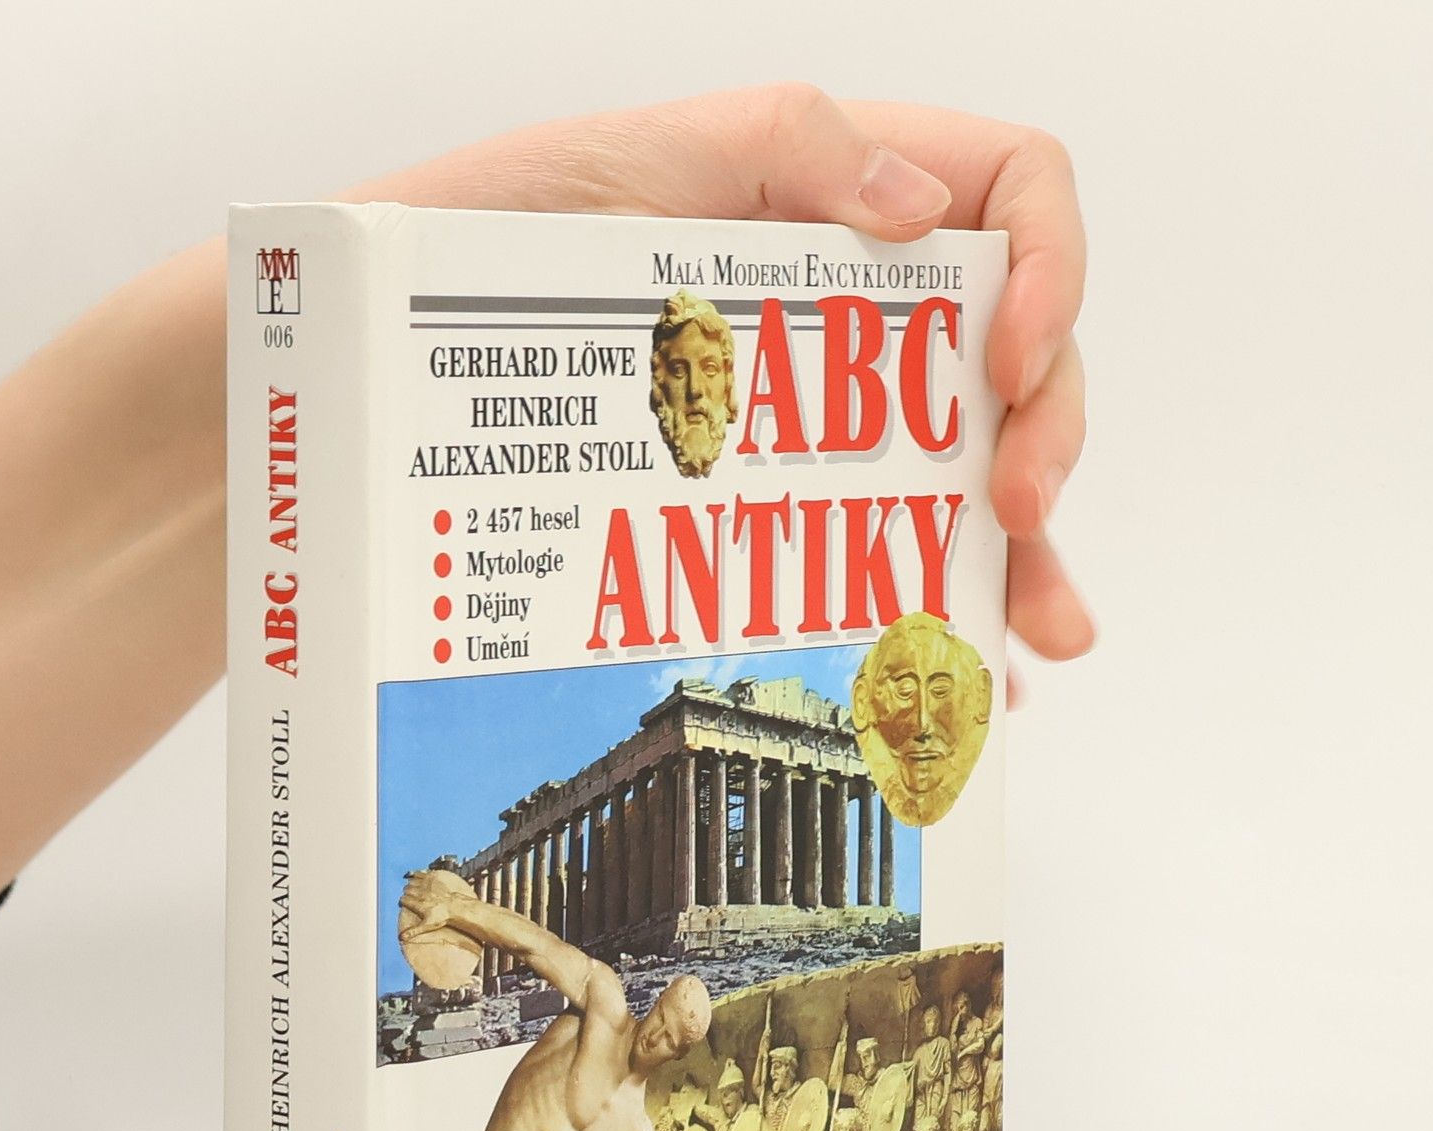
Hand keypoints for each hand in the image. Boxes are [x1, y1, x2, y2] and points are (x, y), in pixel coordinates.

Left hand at [347, 85, 1091, 681]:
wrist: (381, 356)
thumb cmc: (485, 242)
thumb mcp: (632, 160)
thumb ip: (784, 146)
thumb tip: (921, 203)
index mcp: (837, 207)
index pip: (1012, 197)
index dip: (1051, 266)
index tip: (1009, 358)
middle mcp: (847, 320)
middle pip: (1014, 360)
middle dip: (1048, 434)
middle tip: (1019, 512)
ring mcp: (815, 424)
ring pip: (964, 480)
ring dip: (1022, 558)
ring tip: (1040, 633)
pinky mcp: (768, 510)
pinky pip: (874, 564)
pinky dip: (925, 619)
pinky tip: (950, 681)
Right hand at [399, 870, 452, 936]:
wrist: (456, 907)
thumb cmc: (443, 916)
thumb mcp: (427, 926)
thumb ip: (413, 931)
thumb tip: (401, 937)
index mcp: (419, 904)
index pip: (404, 900)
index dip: (402, 902)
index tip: (404, 903)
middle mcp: (421, 894)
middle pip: (407, 890)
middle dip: (406, 893)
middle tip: (408, 896)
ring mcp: (427, 886)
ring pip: (412, 881)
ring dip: (410, 884)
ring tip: (412, 888)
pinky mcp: (433, 879)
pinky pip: (421, 874)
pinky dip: (416, 874)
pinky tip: (415, 875)